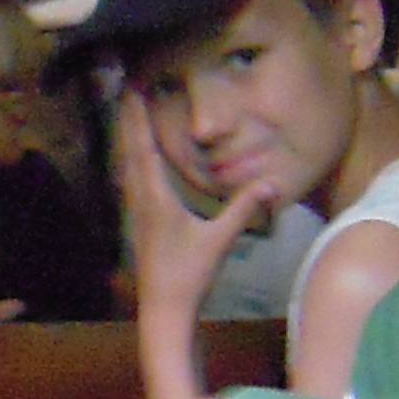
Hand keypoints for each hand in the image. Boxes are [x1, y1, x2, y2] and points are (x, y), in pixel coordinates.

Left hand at [116, 93, 264, 329]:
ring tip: (127, 114)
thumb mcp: (220, 240)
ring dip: (127, 138)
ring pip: (126, 166)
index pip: (143, 149)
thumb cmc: (190, 276)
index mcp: (155, 199)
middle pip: (129, 151)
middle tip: (125, 89)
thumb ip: (244, 208)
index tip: (133, 90)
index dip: (137, 118)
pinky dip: (131, 161)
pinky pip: (131, 182)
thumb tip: (273, 184)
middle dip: (128, 120)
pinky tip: (135, 160)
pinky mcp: (138, 224)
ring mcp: (136, 213)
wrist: (164, 309)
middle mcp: (139, 201)